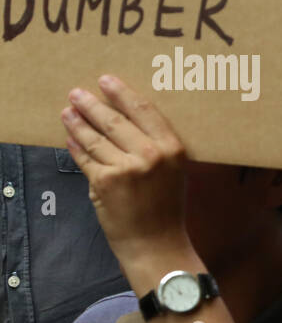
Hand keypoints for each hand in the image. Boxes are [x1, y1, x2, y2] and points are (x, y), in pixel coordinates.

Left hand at [61, 76, 191, 271]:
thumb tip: (124, 121)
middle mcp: (151, 155)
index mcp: (172, 148)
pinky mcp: (105, 181)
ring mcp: (126, 168)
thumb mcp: (173, 172)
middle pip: (114, 120)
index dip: (122, 93)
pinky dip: (75, 147)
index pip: (144, 110)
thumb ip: (155, 147)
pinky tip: (69, 138)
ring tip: (68, 112)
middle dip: (92, 104)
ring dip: (78, 123)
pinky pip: (85, 158)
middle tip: (77, 93)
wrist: (156, 242)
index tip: (106, 80)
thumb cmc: (166, 208)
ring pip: (95, 137)